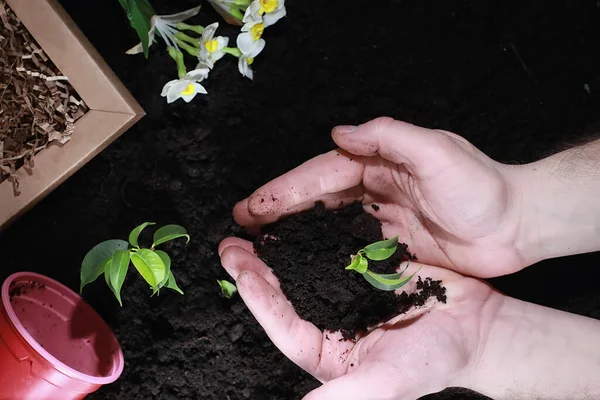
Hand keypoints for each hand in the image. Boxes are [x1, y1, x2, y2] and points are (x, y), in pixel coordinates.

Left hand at [218, 238, 599, 399]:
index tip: (239, 270)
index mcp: (327, 352)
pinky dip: (313, 235)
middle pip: (284, 295)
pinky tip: (298, 219)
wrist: (478, 328)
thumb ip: (346, 395)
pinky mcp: (365, 270)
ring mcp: (346, 294)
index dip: (259, 298)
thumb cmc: (436, 360)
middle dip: (255, 270)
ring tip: (254, 227)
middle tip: (230, 245)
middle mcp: (330, 323)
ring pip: (303, 269)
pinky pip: (332, 249)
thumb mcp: (389, 379)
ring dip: (278, 250)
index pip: (284, 324)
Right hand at [234, 117, 527, 277]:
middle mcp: (374, 186)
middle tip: (241, 225)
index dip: (285, 191)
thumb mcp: (438, 152)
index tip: (253, 207)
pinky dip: (323, 251)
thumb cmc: (481, 187)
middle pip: (316, 198)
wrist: (518, 226)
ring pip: (327, 223)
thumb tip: (340, 134)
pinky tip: (303, 261)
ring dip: (294, 231)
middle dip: (278, 210)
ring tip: (260, 245)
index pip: (322, 176)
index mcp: (379, 162)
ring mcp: (381, 215)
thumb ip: (389, 138)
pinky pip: (349, 245)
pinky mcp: (393, 243)